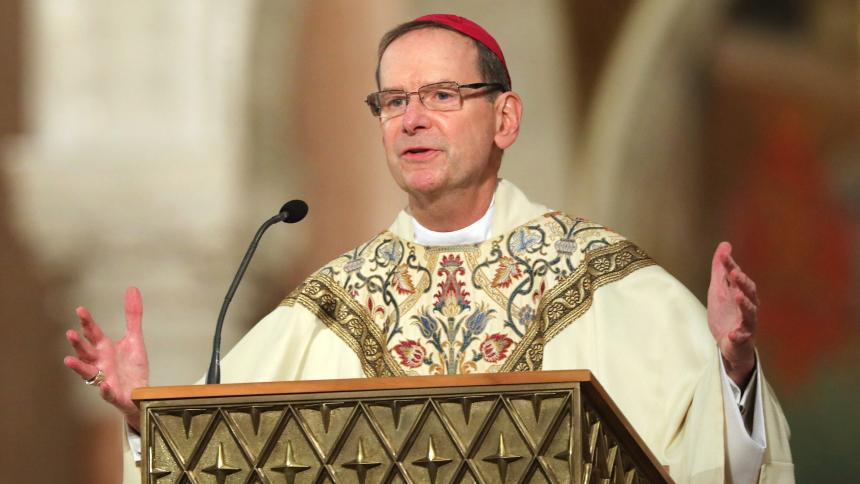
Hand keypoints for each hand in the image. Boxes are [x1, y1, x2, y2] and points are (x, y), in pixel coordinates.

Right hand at [64, 287, 149, 430]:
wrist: (140, 391)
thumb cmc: (131, 365)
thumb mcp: (134, 338)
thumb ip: (133, 316)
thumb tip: (132, 289)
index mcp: (104, 348)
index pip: (93, 333)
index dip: (87, 322)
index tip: (81, 309)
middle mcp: (100, 362)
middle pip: (86, 352)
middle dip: (78, 343)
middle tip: (70, 333)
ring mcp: (104, 378)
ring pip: (87, 373)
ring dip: (78, 366)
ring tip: (69, 360)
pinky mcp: (113, 394)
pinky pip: (107, 393)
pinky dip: (105, 389)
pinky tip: (104, 384)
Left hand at [707, 242, 757, 387]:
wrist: (729, 344)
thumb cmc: (726, 314)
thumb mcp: (718, 290)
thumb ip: (720, 269)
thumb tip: (724, 245)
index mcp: (741, 293)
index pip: (737, 277)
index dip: (730, 266)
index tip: (724, 255)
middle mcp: (747, 306)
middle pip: (748, 292)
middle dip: (742, 283)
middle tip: (734, 273)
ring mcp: (746, 323)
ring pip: (749, 313)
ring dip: (744, 304)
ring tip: (737, 296)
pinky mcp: (742, 339)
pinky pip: (742, 337)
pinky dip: (738, 335)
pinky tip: (732, 334)